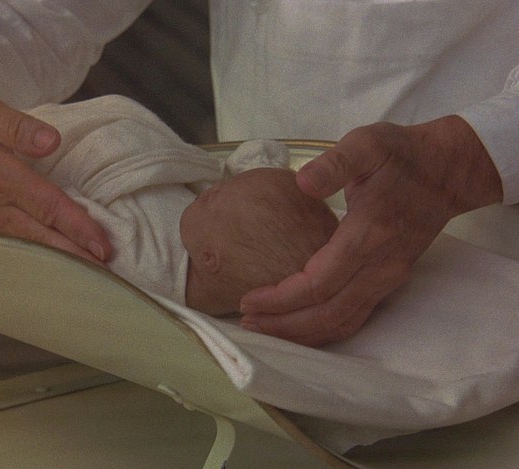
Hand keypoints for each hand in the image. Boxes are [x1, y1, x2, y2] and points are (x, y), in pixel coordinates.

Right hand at [0, 95, 112, 263]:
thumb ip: (16, 125)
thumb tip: (51, 141)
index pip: (47, 204)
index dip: (76, 226)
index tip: (102, 244)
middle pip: (41, 236)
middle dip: (75, 257)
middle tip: (107, 273)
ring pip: (27, 246)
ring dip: (59, 262)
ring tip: (89, 275)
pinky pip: (13, 246)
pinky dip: (36, 259)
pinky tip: (54, 266)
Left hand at [239, 116, 502, 345]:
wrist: (448, 170)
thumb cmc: (401, 155)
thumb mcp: (368, 145)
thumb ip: (335, 163)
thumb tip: (303, 182)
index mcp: (369, 236)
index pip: (318, 283)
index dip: (281, 298)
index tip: (248, 299)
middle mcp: (380, 266)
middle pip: (327, 313)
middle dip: (284, 324)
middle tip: (246, 322)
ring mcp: (387, 278)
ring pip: (342, 322)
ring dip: (302, 333)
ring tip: (264, 328)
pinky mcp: (388, 281)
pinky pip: (353, 317)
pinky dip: (323, 329)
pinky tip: (298, 327)